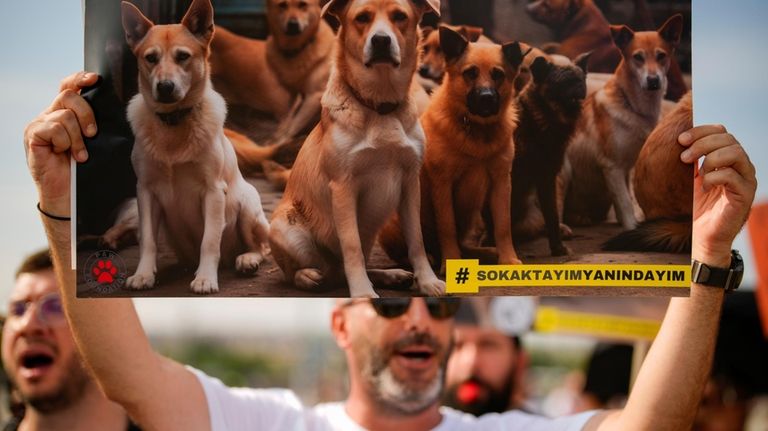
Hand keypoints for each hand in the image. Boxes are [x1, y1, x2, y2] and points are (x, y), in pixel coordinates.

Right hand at [23, 71, 98, 215]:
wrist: (67, 194)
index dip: (80, 78)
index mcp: (64, 112)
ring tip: (79, 154)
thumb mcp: (92, 141)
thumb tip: (111, 106)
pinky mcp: (33, 136)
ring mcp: (39, 124)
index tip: (95, 79)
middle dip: (87, 114)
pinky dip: (65, 142)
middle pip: (69, 96)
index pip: (68, 86)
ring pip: (64, 115)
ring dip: (77, 137)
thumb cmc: (82, 168)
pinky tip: (65, 155)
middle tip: (93, 134)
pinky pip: (53, 128)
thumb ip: (92, 123)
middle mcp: (49, 114)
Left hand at [679, 125, 756, 265]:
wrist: (703, 234)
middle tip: (684, 157)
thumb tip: (683, 137)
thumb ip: (693, 158)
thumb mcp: (693, 177)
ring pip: (735, 152)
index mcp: (730, 158)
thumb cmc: (699, 206)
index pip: (722, 132)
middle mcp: (742, 166)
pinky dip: (713, 177)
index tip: (681, 139)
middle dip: (702, 144)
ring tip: (696, 173)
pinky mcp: (745, 194)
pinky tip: (704, 187)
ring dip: (710, 159)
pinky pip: (731, 176)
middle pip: (728, 139)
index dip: (701, 131)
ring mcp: (746, 179)